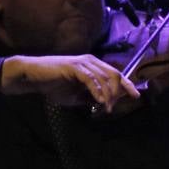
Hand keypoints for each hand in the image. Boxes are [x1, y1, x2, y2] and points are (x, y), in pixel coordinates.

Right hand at [0, 54, 139, 110]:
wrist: (32, 77)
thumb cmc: (53, 85)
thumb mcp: (76, 96)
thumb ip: (90, 98)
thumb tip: (105, 105)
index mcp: (94, 65)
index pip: (116, 73)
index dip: (127, 85)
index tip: (136, 96)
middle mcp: (91, 61)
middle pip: (114, 75)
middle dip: (119, 92)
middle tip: (113, 107)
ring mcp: (83, 63)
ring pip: (104, 78)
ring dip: (108, 95)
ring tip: (106, 108)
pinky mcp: (74, 66)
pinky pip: (91, 79)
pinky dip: (97, 91)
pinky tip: (100, 101)